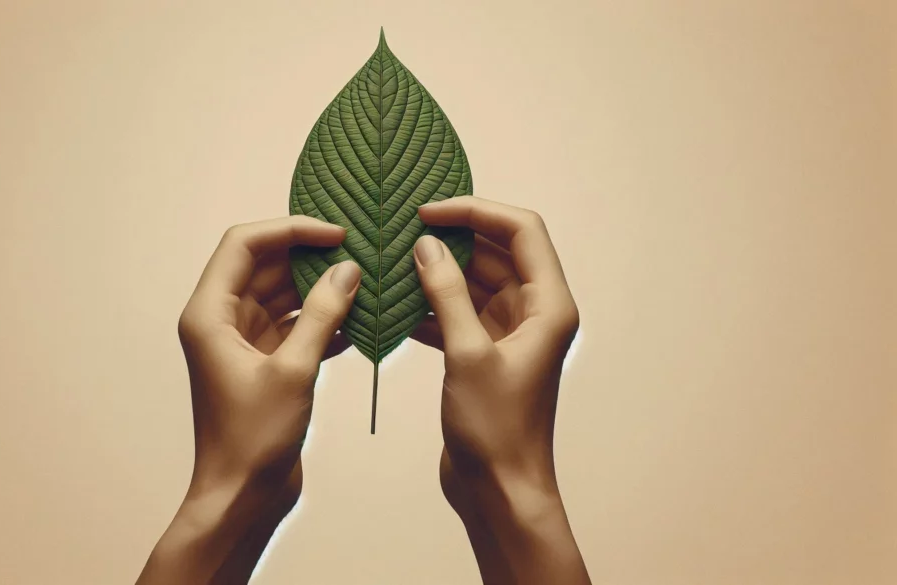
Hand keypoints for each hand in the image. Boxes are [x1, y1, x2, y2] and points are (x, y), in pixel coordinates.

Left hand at [137, 216, 360, 584]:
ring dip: (320, 289)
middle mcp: (220, 321)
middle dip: (310, 256)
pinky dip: (322, 320)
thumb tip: (348, 271)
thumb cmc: (252, 441)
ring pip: (283, 295)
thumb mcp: (293, 370)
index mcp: (209, 314)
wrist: (240, 497)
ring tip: (365, 283)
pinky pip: (293, 325)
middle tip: (358, 253)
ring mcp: (241, 342)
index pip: (244, 245)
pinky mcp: (263, 363)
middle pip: (265, 265)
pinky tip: (359, 322)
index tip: (335, 233)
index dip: (289, 230)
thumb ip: (323, 315)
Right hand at [412, 197, 589, 584]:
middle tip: (405, 230)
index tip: (429, 212)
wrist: (501, 491)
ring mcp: (512, 332)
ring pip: (476, 281)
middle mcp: (536, 312)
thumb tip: (427, 246)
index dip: (477, 211)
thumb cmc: (497, 432)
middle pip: (498, 251)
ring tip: (394, 261)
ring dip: (439, 271)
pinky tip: (396, 305)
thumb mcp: (467, 355)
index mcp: (550, 305)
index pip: (522, 231)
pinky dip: (433, 304)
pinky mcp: (487, 353)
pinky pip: (461, 312)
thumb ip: (447, 295)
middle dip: (454, 237)